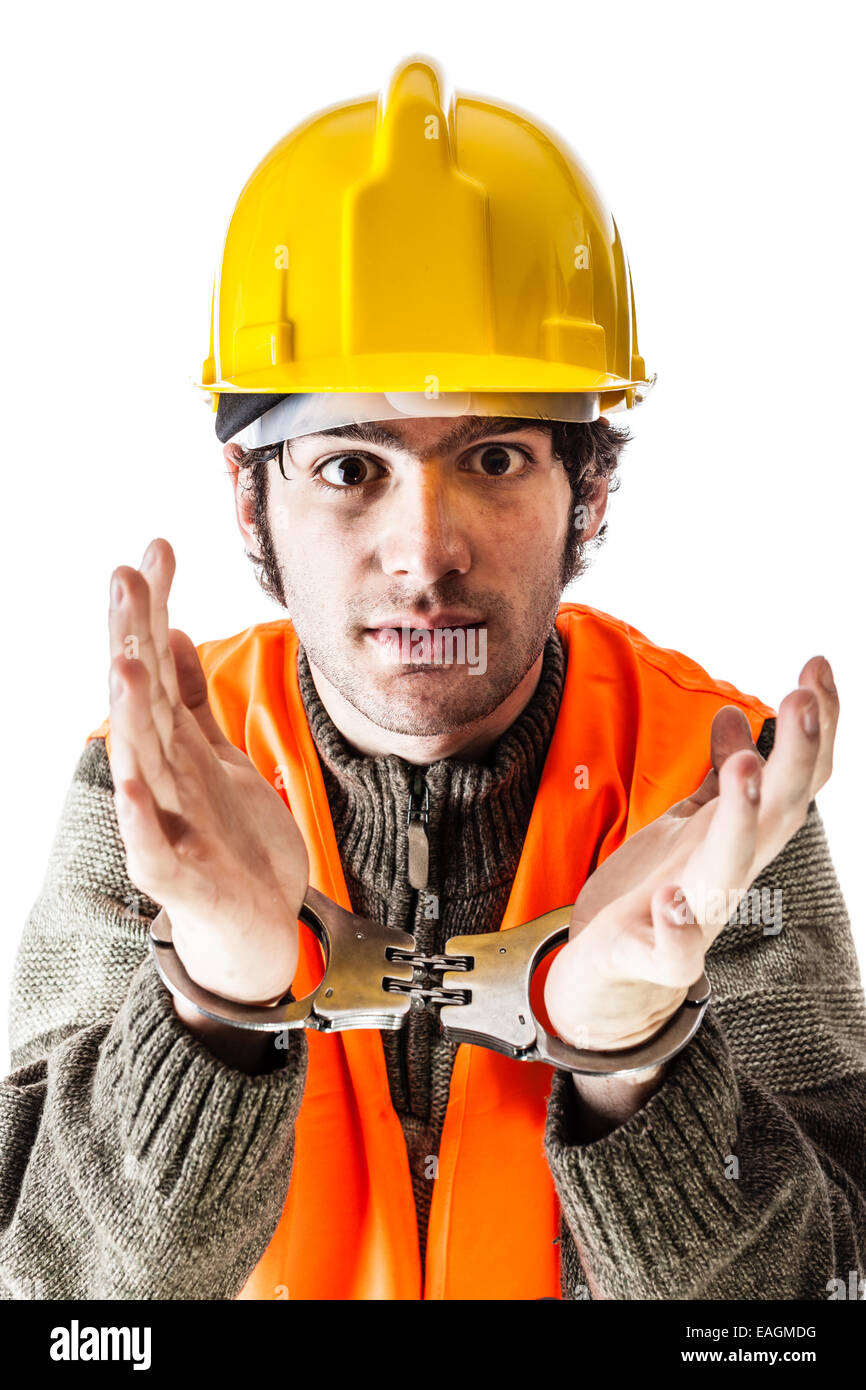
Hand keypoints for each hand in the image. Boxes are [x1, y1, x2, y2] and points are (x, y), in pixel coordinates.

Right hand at [108, 537, 309, 1005]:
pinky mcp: (177, 876)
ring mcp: (166, 824)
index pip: (159, 664)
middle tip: (124, 577)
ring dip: (132, 713)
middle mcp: (163, 776)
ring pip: (143, 761)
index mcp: (177, 745)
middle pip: (144, 701)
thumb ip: (194, 700)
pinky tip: (130, 781)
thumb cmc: (233, 839)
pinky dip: (138, 815)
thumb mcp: (218, 756)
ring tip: (123, 665)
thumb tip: (174, 632)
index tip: (157, 548)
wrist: (255, 926)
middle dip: (132, 640)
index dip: (155, 608)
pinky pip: (151, 845)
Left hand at [544, 656, 838, 1054]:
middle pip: (778, 810)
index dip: (813, 727)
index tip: (817, 665)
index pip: (793, 778)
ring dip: (740, 817)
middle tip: (803, 692)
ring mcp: (697, 913)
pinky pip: (674, 947)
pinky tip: (673, 901)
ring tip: (744, 767)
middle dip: (796, 754)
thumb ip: (715, 775)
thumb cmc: (654, 891)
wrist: (611, 978)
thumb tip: (735, 715)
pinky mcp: (654, 954)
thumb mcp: (688, 822)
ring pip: (731, 865)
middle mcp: (729, 869)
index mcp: (740, 835)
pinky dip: (678, 927)